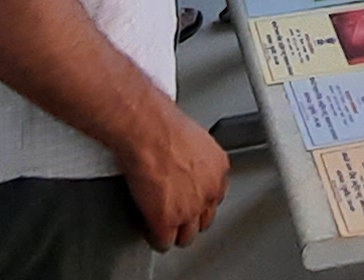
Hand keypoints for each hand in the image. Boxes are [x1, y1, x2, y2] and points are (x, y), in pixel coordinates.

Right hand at [117, 105, 232, 249]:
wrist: (145, 127)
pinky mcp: (166, 220)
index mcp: (218, 168)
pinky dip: (155, 238)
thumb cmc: (161, 122)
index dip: (198, 199)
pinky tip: (149, 230)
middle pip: (205, 219)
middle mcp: (209, 190)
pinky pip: (163, 242)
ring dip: (175, 232)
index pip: (214, 196)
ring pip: (187, 236)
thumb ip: (193, 159)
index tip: (188, 198)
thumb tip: (183, 164)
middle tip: (175, 213)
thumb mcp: (191, 138)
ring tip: (162, 226)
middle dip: (190, 218)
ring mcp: (189, 209)